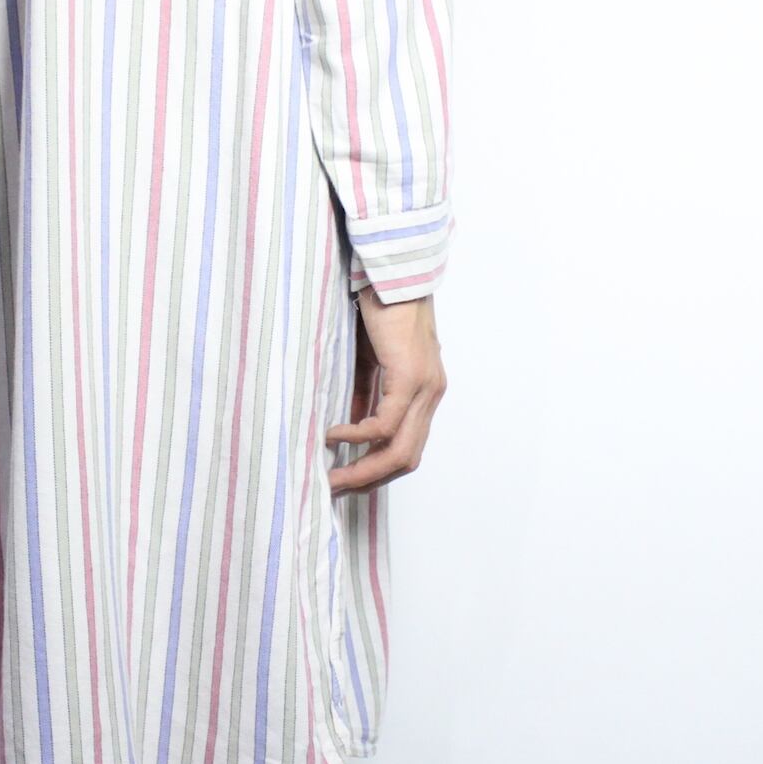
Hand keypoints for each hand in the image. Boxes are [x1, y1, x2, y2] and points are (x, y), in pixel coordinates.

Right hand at [325, 285, 446, 496]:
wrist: (393, 274)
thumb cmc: (381, 310)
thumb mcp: (371, 362)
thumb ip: (366, 395)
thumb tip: (351, 430)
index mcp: (425, 394)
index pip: (408, 449)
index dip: (378, 472)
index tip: (346, 481)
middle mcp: (431, 396)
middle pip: (406, 460)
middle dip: (368, 481)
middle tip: (334, 489)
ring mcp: (425, 388)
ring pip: (398, 449)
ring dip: (363, 469)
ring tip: (331, 475)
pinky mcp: (410, 377)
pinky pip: (384, 424)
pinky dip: (356, 436)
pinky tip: (332, 435)